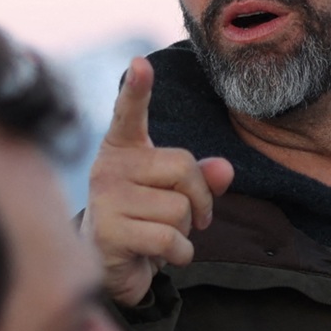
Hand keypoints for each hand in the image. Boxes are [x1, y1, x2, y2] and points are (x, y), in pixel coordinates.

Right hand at [82, 57, 233, 305]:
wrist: (111, 267)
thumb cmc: (145, 220)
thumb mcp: (175, 193)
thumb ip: (201, 177)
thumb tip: (225, 169)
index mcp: (123, 148)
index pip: (129, 113)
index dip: (137, 89)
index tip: (140, 63)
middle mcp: (109, 167)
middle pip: (183, 168)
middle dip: (200, 199)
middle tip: (188, 218)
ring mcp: (105, 200)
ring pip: (180, 210)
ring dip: (185, 232)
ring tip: (160, 235)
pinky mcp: (109, 233)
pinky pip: (170, 240)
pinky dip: (179, 254)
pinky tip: (159, 257)